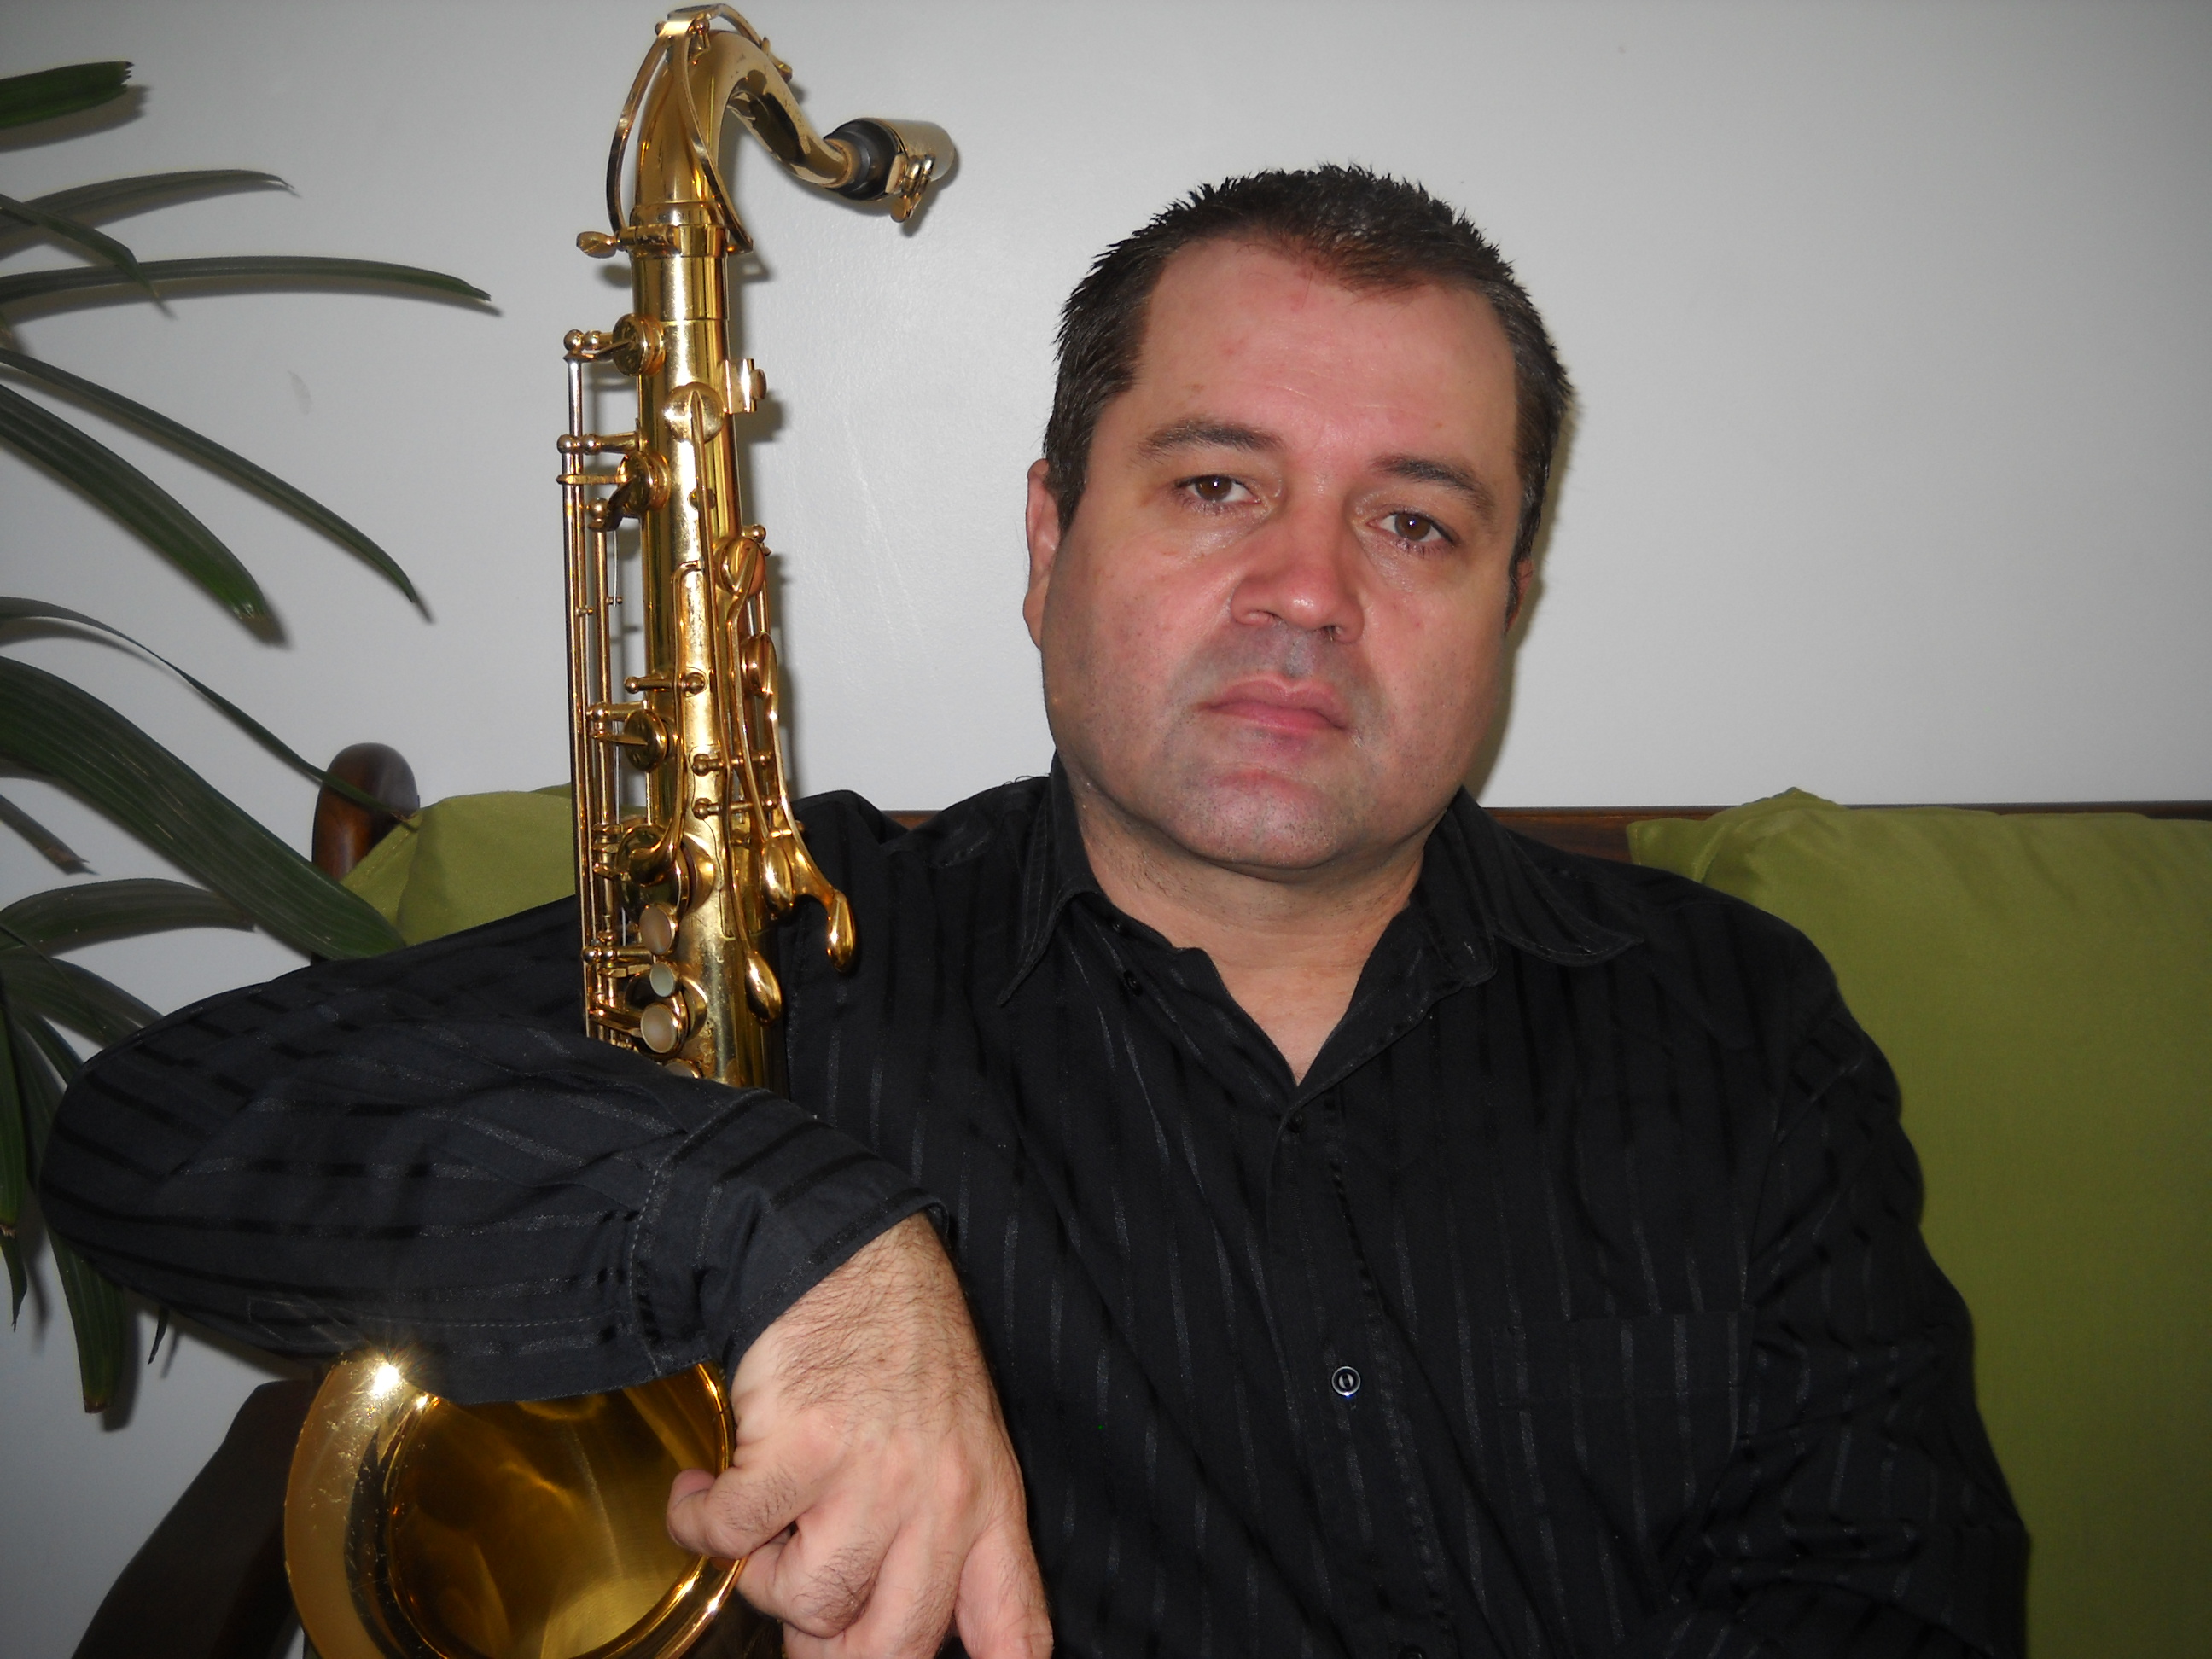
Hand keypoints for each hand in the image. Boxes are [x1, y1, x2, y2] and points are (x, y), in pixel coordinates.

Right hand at [666, 1213, 1050, 1657]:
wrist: (843, 1251)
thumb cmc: (895, 1345)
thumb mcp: (954, 1442)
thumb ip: (924, 1541)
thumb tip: (839, 1643)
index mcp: (989, 1504)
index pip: (1016, 1631)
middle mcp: (942, 1503)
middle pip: (890, 1649)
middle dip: (827, 1644)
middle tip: (789, 1589)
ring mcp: (873, 1480)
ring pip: (805, 1601)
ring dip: (764, 1569)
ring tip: (763, 1512)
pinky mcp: (802, 1453)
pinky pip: (729, 1540)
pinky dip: (697, 1521)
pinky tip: (697, 1490)